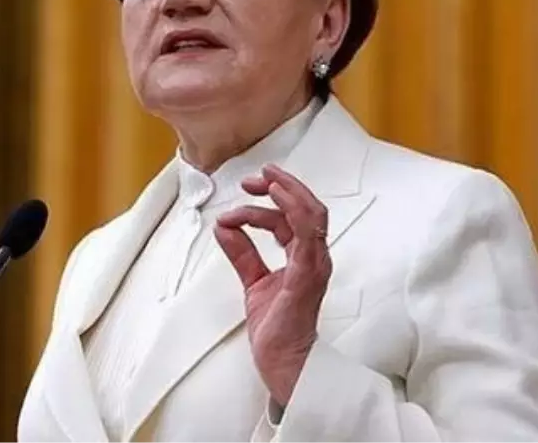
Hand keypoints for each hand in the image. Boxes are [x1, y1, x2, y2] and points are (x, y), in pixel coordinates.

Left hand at [213, 164, 331, 407]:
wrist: (283, 361)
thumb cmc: (277, 328)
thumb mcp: (252, 281)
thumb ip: (241, 253)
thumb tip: (224, 227)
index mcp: (303, 257)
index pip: (292, 217)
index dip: (270, 198)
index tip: (246, 190)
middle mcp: (313, 256)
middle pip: (308, 207)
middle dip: (282, 186)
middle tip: (256, 177)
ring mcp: (314, 264)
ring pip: (311, 214)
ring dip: (287, 193)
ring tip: (265, 181)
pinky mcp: (307, 274)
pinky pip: (306, 234)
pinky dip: (291, 211)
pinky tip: (274, 199)